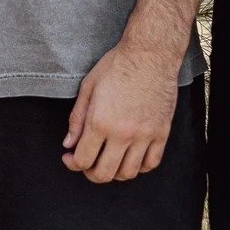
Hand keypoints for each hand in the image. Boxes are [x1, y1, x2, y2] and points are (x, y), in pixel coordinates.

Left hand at [62, 44, 178, 183]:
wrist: (149, 55)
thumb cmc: (116, 66)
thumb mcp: (88, 87)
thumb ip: (77, 118)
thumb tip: (68, 143)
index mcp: (100, 122)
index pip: (83, 159)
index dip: (72, 163)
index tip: (69, 157)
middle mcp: (122, 133)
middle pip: (104, 173)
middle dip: (90, 173)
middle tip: (86, 164)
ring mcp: (144, 136)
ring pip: (128, 173)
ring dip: (114, 173)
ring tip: (107, 161)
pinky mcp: (161, 133)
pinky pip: (151, 163)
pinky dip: (138, 168)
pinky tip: (130, 158)